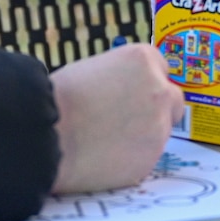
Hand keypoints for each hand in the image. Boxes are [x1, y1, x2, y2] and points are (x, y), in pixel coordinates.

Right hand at [50, 44, 185, 193]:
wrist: (47, 135)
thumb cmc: (59, 98)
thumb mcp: (94, 69)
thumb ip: (122, 78)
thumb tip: (128, 90)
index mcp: (144, 60)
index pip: (162, 68)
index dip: (145, 83)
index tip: (132, 93)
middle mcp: (160, 91)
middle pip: (173, 100)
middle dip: (157, 109)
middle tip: (128, 119)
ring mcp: (159, 128)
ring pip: (160, 132)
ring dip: (143, 135)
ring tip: (106, 139)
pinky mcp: (150, 160)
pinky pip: (145, 157)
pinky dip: (131, 158)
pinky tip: (104, 156)